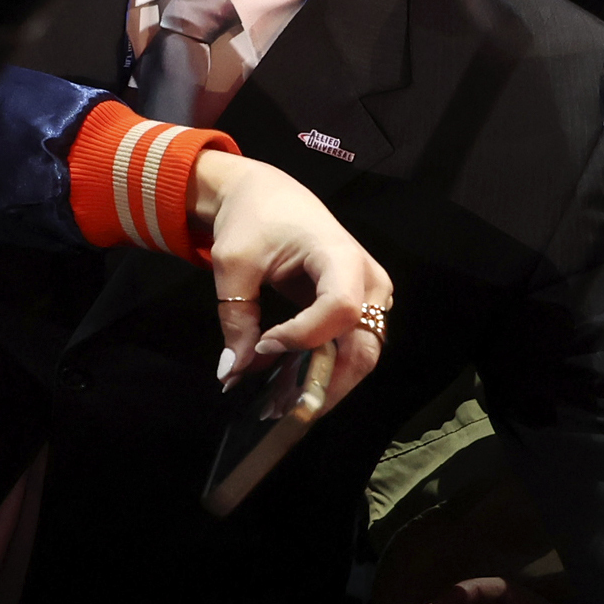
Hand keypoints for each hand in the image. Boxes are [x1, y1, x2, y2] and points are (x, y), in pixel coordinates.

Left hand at [186, 149, 390, 411]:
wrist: (267, 194)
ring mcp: (372, 297)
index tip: (265, 346)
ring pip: (362, 355)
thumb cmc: (252, 220)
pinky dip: (325, 370)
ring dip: (326, 383)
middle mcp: (369, 280)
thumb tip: (232, 372)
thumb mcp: (233, 263)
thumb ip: (235, 316)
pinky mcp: (362, 310)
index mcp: (340, 256)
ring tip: (284, 404)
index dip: (306, 337)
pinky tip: (293, 385)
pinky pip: (351, 347)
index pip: (340, 310)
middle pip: (364, 347)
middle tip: (283, 410)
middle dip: (325, 383)